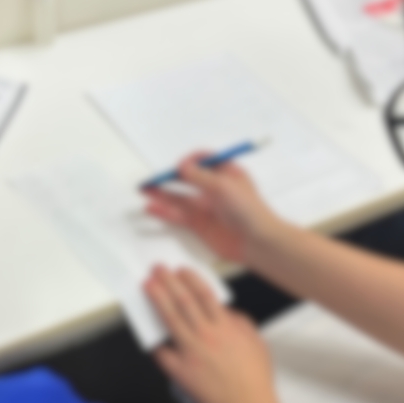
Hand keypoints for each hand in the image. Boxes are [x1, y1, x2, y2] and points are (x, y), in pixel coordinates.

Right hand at [143, 152, 282, 265]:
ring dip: (162, 194)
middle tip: (153, 178)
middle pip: (187, 179)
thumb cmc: (250, 211)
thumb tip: (182, 166)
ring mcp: (207, 208)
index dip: (189, 161)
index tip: (178, 166)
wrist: (257, 242)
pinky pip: (179, 215)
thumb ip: (199, 175)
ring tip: (145, 190)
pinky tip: (153, 208)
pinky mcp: (201, 225)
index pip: (204, 160)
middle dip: (169, 177)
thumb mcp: (223, 185)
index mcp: (227, 173)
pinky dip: (165, 211)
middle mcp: (215, 189)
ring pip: (179, 198)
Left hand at [144, 265, 277, 402]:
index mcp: (226, 327)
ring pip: (170, 319)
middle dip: (168, 282)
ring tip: (148, 287)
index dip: (190, 279)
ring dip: (157, 300)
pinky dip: (156, 343)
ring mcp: (191, 352)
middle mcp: (207, 336)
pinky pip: (162, 353)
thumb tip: (228, 314)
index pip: (204, 294)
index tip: (181, 271)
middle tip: (158, 270)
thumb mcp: (257, 344)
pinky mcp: (180, 371)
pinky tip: (149, 335)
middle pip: (183, 301)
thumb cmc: (254, 384)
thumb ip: (241, 324)